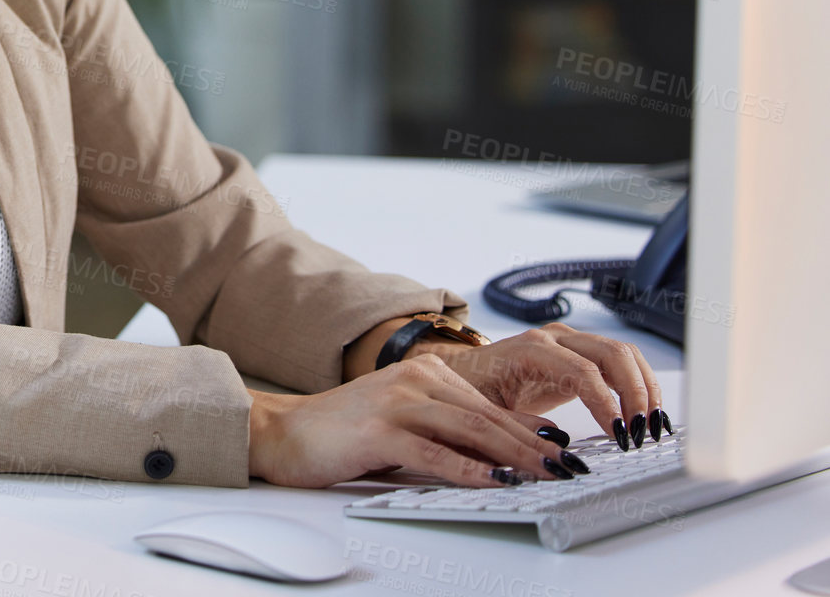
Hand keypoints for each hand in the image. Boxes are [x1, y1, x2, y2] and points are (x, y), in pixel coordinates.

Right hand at [247, 353, 579, 488]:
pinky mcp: (379, 431)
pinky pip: (434, 453)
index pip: (490, 405)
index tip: (566, 450)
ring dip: (515, 456)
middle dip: (534, 445)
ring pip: (469, 430)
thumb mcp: (405, 423)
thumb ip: (449, 431)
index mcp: (424, 373)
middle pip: (487, 417)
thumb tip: (504, 454)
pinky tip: (494, 481)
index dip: (532, 430)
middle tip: (570, 467)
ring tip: (548, 475)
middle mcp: (414, 380)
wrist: (284, 431)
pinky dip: (469, 469)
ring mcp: (396, 402)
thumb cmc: (344, 433)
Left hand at [422, 321, 669, 448]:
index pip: (582, 371)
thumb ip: (519, 428)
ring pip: (623, 354)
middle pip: (612, 353)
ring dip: (645, 388)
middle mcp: (554, 338)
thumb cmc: (470, 391)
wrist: (462, 371)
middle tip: (643, 435)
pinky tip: (645, 416)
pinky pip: (619, 361)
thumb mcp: (486, 413)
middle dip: (636, 394)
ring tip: (652, 429)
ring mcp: (569, 341)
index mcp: (530, 349)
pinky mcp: (580, 353)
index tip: (621, 437)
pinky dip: (639, 385)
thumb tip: (558, 449)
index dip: (607, 403)